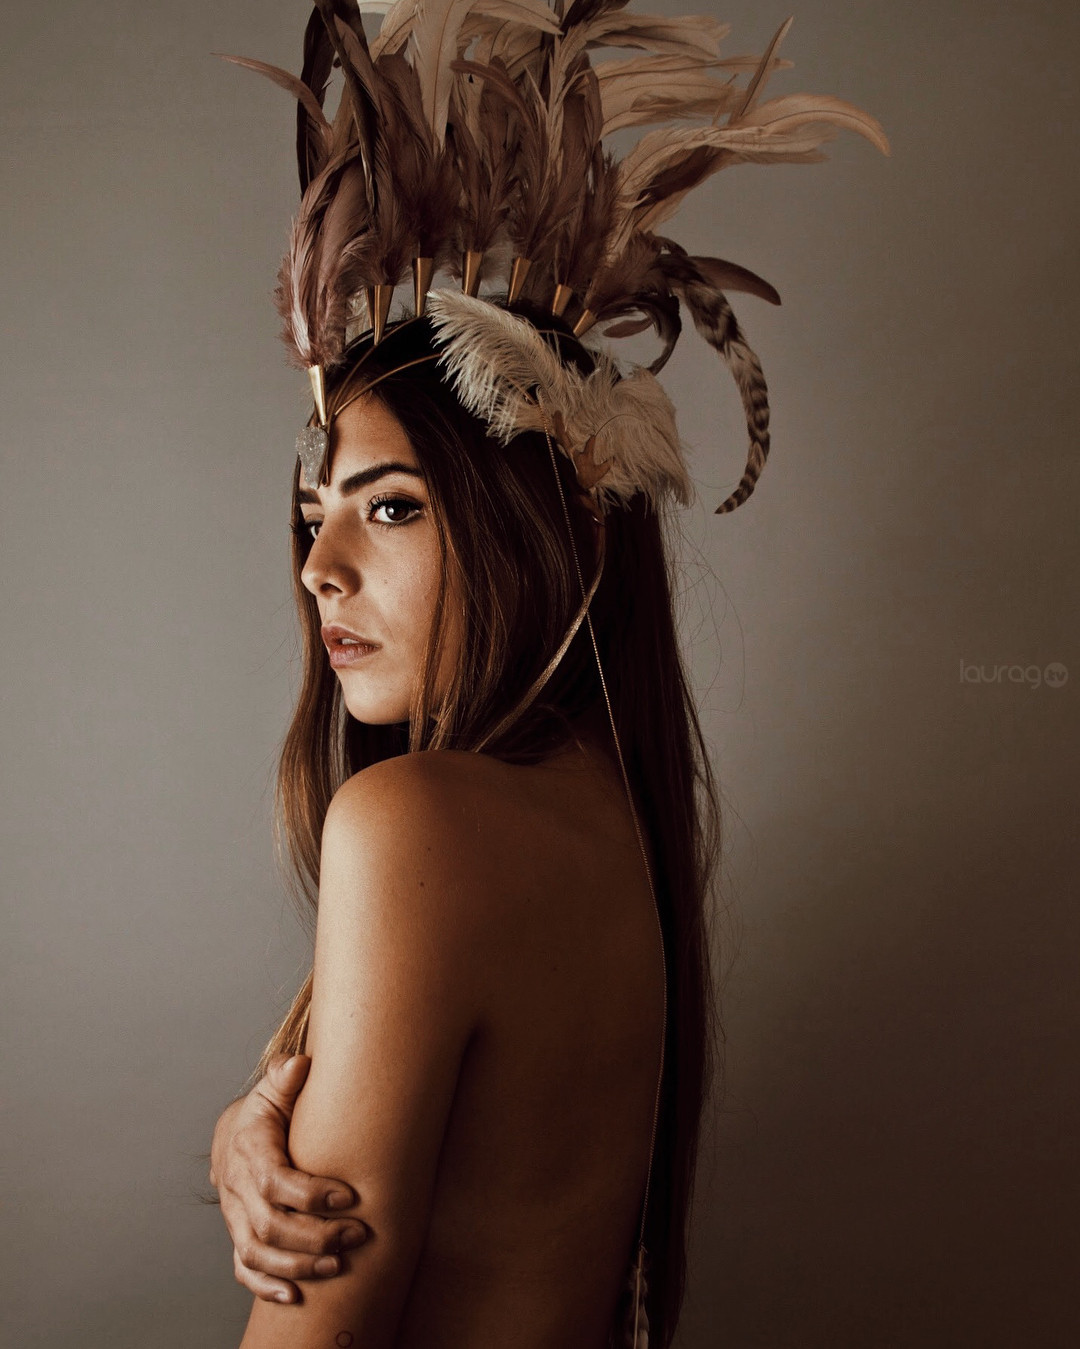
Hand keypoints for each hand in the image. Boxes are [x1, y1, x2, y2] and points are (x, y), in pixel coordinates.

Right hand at [209, 1053, 367, 1304]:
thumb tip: (301, 1064)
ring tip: (338, 1267)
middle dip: (315, 1235)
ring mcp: (235, 1216)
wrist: (235, 1132)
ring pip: (258, 1253)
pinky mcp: (238, 1235)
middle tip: (358, 1235)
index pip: (275, 1181)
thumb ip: (287, 1078)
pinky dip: (267, 1286)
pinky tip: (295, 1296)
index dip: (311, 1194)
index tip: (349, 1197)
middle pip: (269, 1225)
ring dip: (298, 1265)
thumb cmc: (268, 1109)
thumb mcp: (276, 1088)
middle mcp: (236, 1188)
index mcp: (249, 1150)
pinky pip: (245, 1269)